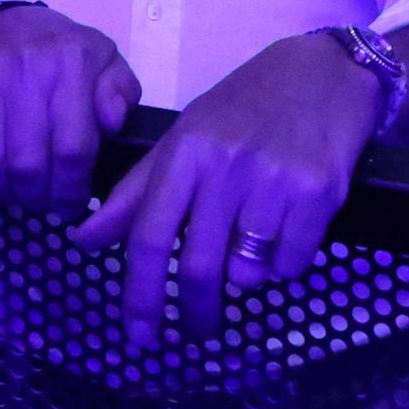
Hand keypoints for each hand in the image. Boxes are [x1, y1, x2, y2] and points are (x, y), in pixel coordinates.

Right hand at [0, 5, 139, 212]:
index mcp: (74, 61)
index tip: (70, 204)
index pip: (72, 149)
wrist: (11, 22)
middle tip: (41, 203)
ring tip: (14, 191)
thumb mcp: (106, 64)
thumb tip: (111, 122)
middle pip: (27, 163)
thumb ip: (120, 93)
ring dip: (1, 189)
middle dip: (36, 197)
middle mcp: (28, 62)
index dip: (70, 189)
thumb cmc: (65, 54)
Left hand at [71, 33, 378, 347]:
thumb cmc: (246, 105)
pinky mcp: (319, 194)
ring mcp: (274, 181)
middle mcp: (227, 166)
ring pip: (248, 271)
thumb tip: (85, 240)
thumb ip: (136, 191)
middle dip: (195, 312)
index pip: (149, 236)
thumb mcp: (185, 136)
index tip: (140, 337)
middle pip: (197, 267)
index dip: (139, 295)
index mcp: (186, 151)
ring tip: (256, 238)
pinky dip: (285, 261)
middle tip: (198, 329)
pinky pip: (291, 263)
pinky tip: (288, 225)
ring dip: (247, 273)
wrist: (324, 72)